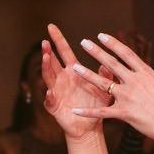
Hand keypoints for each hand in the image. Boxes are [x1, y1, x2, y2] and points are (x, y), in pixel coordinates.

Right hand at [40, 25, 113, 141]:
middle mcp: (62, 79)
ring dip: (46, 68)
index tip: (51, 27)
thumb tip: (108, 65)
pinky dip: (49, 96)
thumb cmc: (95, 105)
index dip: (58, 40)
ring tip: (46, 59)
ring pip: (48, 77)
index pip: (64, 52)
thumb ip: (106, 77)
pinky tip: (50, 92)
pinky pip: (50, 101)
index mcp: (73, 72)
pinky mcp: (54, 106)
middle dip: (48, 51)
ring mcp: (56, 91)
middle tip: (45, 41)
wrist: (88, 126)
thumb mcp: (104, 89)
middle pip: (52, 62)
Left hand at [61, 29, 153, 143]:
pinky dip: (88, 112)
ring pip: (103, 84)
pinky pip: (102, 112)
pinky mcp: (123, 113)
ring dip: (87, 75)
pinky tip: (75, 110)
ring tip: (75, 67)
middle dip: (96, 52)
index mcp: (145, 74)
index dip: (113, 43)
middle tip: (84, 42)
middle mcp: (134, 82)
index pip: (126, 54)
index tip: (102, 36)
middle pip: (111, 63)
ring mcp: (127, 97)